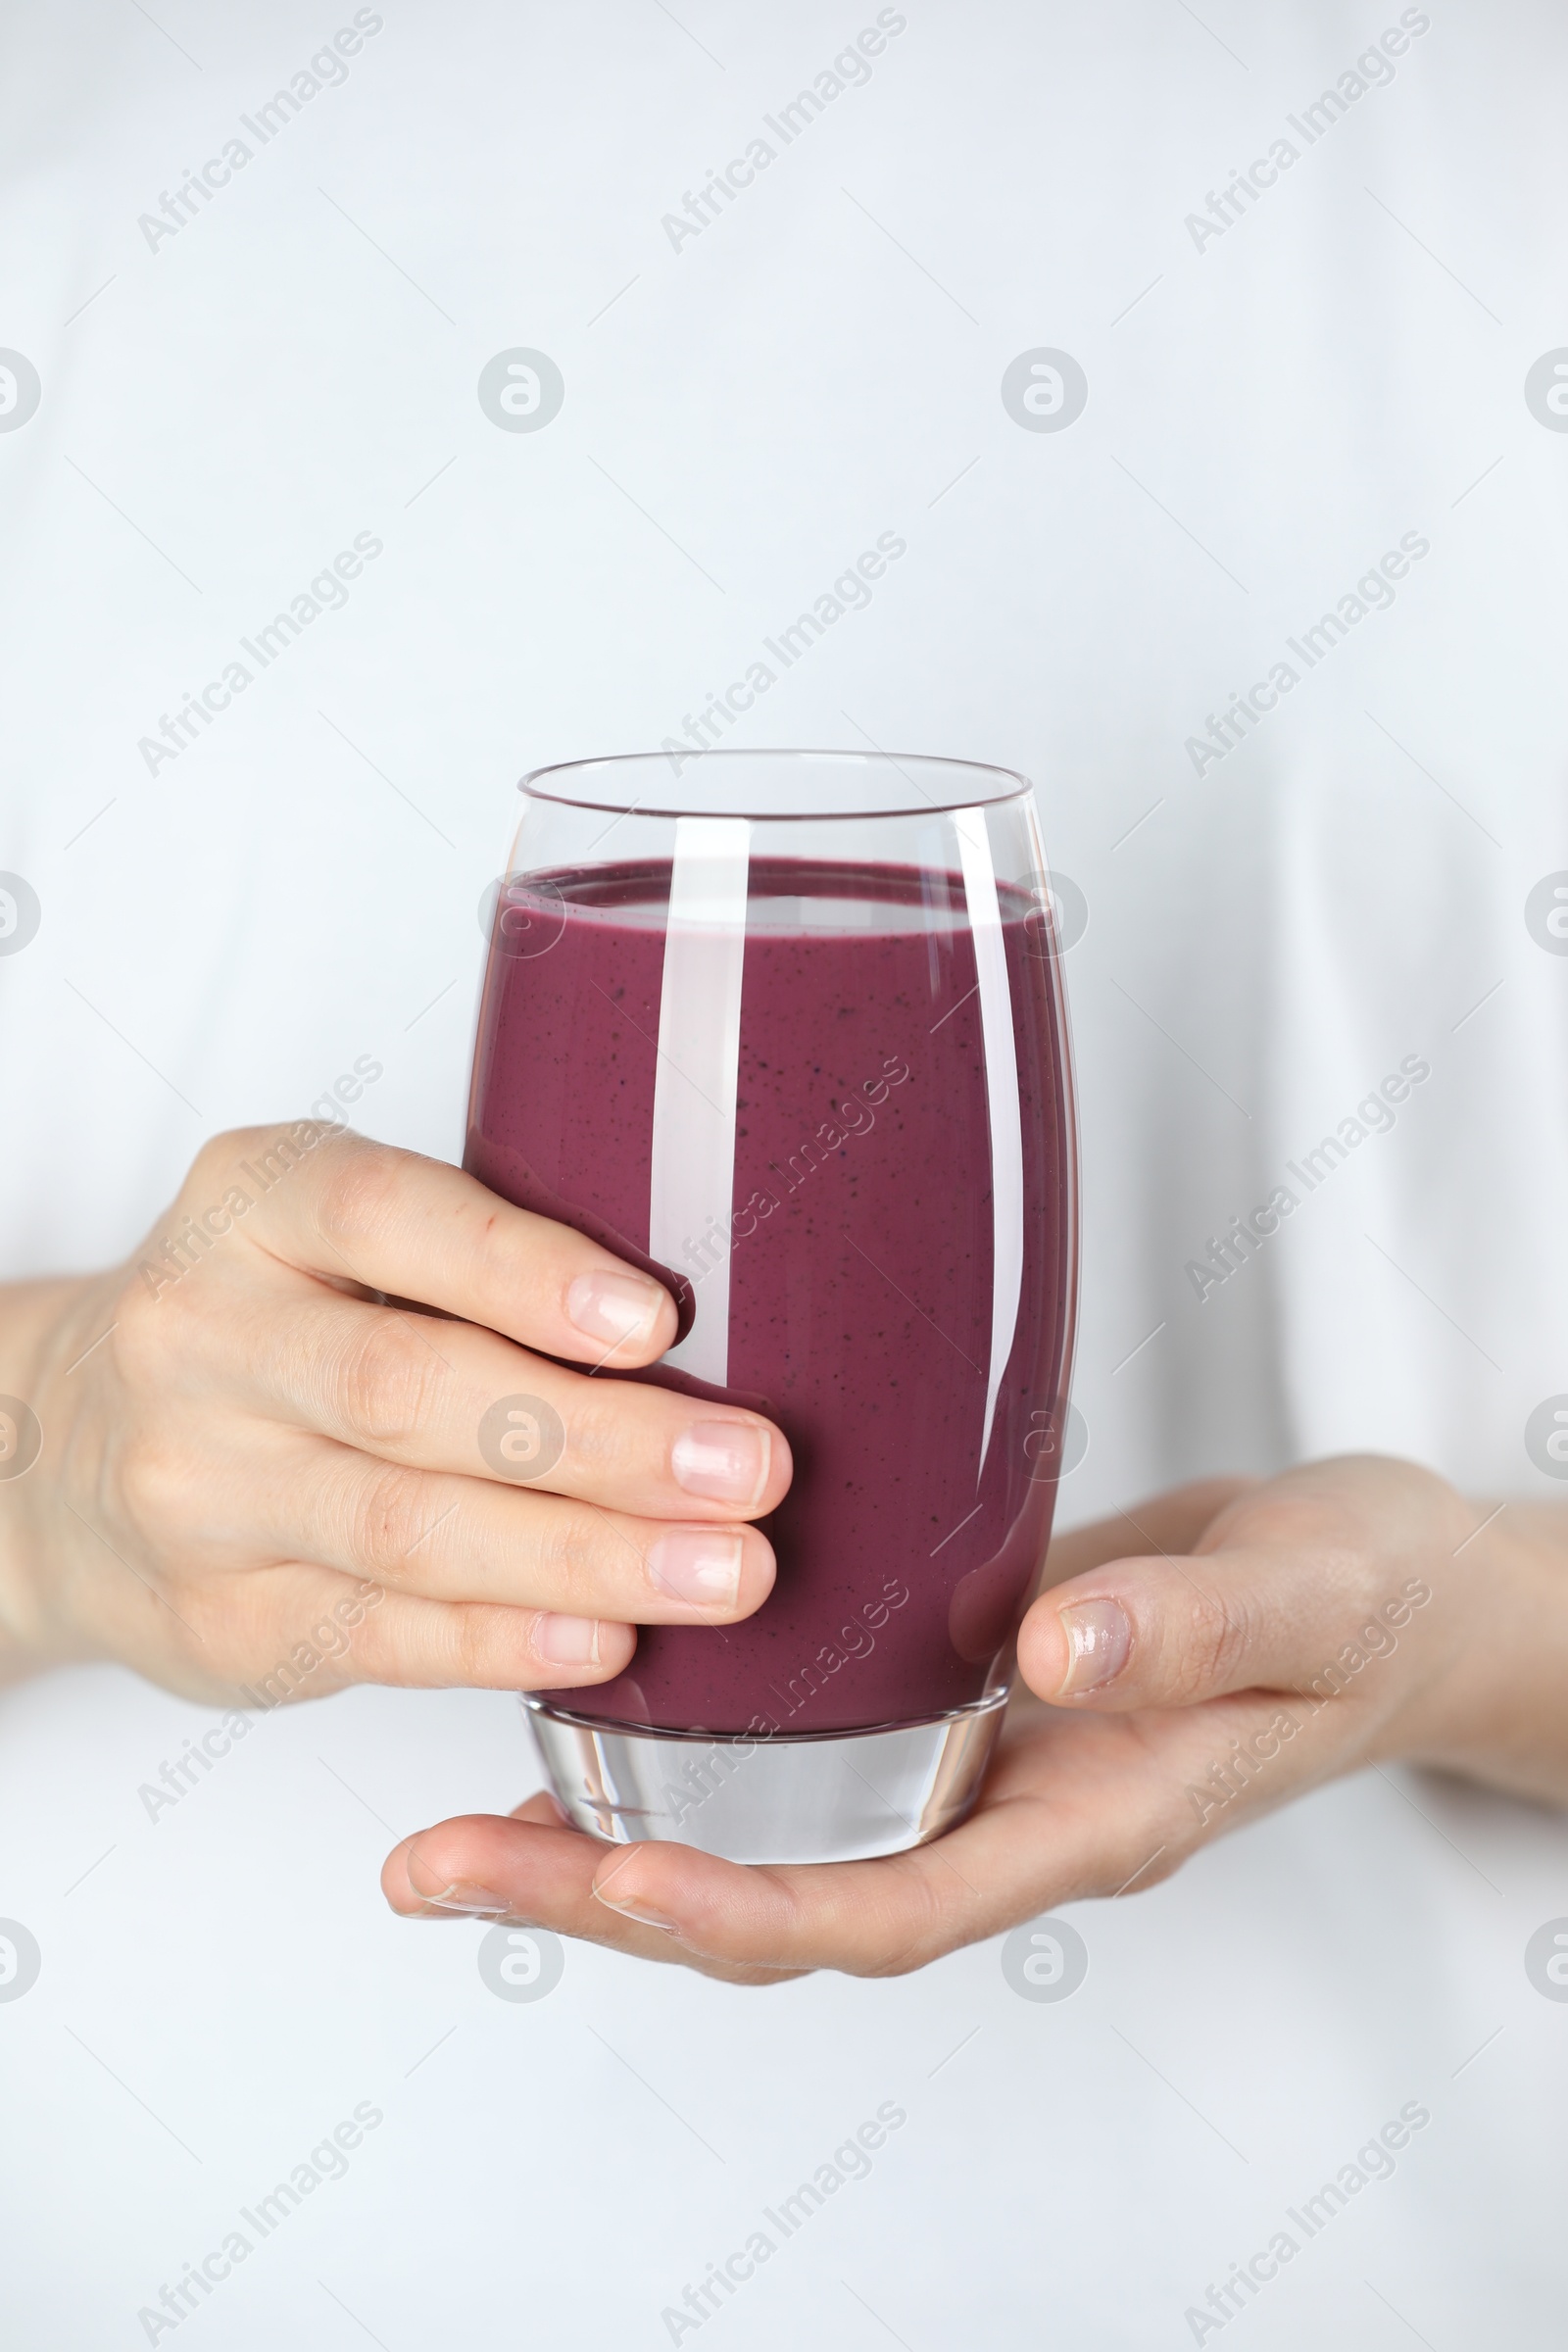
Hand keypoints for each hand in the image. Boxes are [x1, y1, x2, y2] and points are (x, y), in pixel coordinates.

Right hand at [0, 1123, 788, 1701]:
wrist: (74, 1458)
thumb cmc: (274, 1326)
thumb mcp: (338, 1241)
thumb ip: (475, 1259)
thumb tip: (706, 1333)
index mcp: (254, 1205)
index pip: (384, 1218)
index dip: (524, 1271)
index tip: (657, 1321)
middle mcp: (203, 1337)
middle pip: (412, 1390)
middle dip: (601, 1439)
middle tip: (751, 1468)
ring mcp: (199, 1489)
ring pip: (405, 1527)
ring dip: (585, 1555)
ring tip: (725, 1570)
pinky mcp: (220, 1616)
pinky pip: (378, 1634)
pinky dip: (504, 1642)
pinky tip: (606, 1638)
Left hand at [380, 1456, 1566, 1983]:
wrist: (1383, 1588)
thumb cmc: (1363, 1605)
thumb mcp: (1313, 1601)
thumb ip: (1193, 1629)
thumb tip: (1047, 1652)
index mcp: (1084, 1825)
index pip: (892, 1906)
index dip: (746, 1910)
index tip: (609, 1883)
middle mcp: (998, 1815)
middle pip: (782, 1900)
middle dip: (606, 1896)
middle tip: (441, 1866)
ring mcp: (963, 1763)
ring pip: (764, 1840)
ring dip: (608, 1840)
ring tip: (456, 1823)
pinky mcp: (939, 1691)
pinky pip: (791, 1756)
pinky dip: (678, 1755)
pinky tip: (587, 1711)